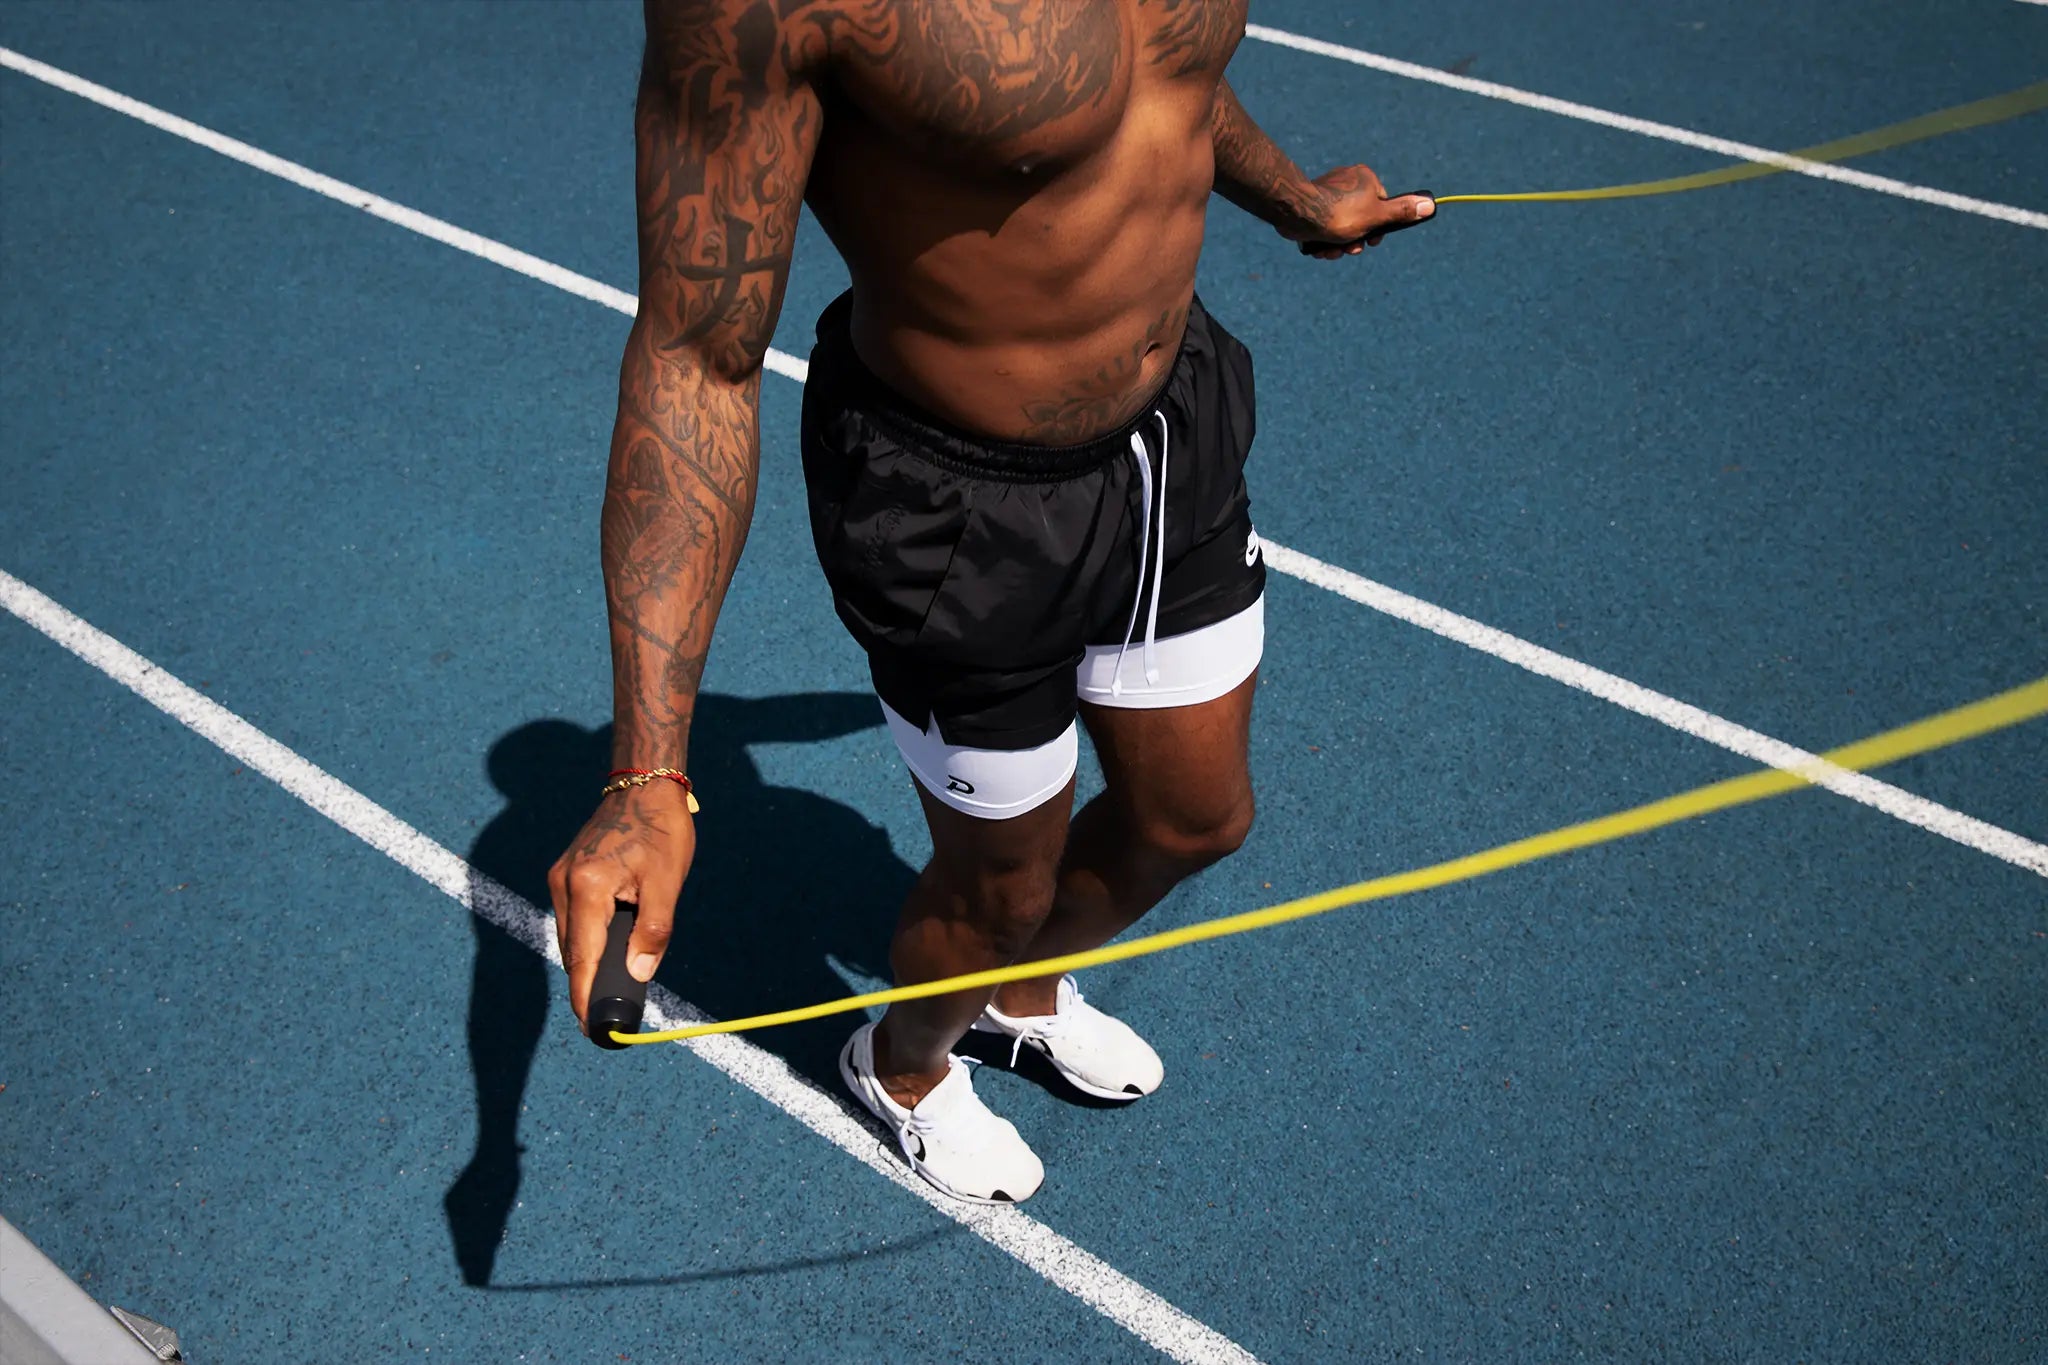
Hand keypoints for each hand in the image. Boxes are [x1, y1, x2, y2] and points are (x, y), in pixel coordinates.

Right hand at [547, 780, 695, 1032]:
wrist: (644, 786)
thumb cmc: (661, 831)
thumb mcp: (667, 883)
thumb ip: (653, 930)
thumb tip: (638, 973)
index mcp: (588, 885)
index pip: (582, 955)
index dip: (585, 995)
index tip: (592, 1027)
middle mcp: (564, 883)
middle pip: (572, 950)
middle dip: (587, 984)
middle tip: (609, 1015)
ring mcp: (560, 877)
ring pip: (570, 936)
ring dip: (589, 962)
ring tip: (611, 991)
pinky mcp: (565, 873)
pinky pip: (573, 919)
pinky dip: (589, 939)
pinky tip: (608, 952)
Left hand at [1286, 165, 1434, 257]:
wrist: (1297, 213)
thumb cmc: (1339, 213)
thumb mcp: (1377, 216)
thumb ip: (1402, 212)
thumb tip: (1430, 205)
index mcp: (1364, 177)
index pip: (1380, 205)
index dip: (1379, 227)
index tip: (1373, 242)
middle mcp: (1345, 180)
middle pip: (1360, 218)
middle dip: (1356, 240)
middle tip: (1350, 250)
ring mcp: (1326, 192)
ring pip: (1340, 225)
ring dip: (1339, 245)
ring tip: (1332, 251)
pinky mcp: (1309, 204)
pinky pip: (1323, 225)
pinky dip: (1324, 240)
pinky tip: (1320, 248)